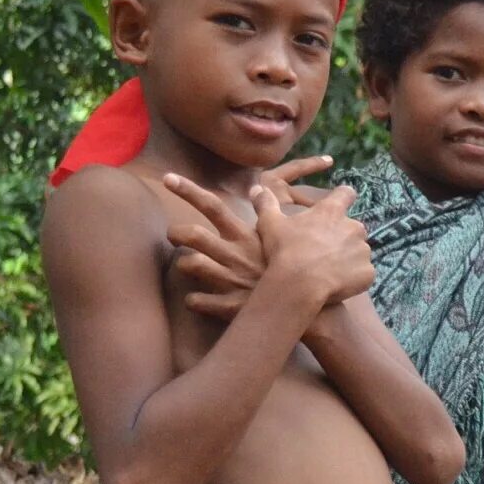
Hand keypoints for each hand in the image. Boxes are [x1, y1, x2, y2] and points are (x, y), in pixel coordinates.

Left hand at [162, 158, 333, 319]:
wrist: (315, 304)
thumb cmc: (300, 264)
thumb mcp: (288, 232)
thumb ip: (269, 209)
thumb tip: (260, 187)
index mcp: (245, 235)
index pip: (214, 205)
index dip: (189, 190)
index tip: (168, 178)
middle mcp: (233, 254)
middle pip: (194, 235)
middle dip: (176, 232)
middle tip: (174, 234)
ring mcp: (230, 279)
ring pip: (190, 265)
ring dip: (183, 264)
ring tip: (188, 265)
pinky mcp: (230, 305)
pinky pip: (198, 302)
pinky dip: (194, 301)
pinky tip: (196, 299)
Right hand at [256, 175, 371, 311]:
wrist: (299, 284)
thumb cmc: (284, 250)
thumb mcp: (269, 224)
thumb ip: (266, 203)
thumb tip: (256, 188)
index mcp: (332, 212)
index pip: (346, 193)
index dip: (343, 196)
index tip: (339, 200)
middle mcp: (354, 227)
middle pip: (353, 227)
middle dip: (342, 235)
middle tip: (322, 249)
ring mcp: (363, 251)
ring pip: (359, 251)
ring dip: (348, 256)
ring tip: (327, 269)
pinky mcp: (368, 272)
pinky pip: (363, 273)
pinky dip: (354, 277)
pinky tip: (336, 283)